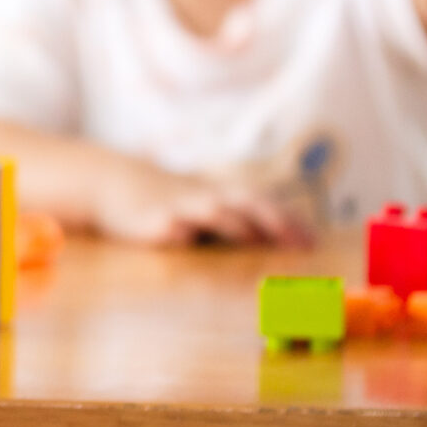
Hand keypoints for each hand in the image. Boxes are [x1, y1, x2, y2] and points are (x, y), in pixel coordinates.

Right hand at [94, 158, 309, 247]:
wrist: (112, 184)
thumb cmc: (167, 201)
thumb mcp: (203, 207)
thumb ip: (235, 221)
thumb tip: (277, 242)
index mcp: (222, 196)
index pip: (264, 205)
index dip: (290, 221)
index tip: (314, 242)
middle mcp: (206, 198)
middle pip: (246, 202)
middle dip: (273, 219)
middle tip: (296, 240)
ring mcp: (179, 207)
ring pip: (212, 210)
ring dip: (234, 224)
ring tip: (255, 238)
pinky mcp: (152, 220)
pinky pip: (169, 225)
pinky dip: (180, 230)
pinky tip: (187, 239)